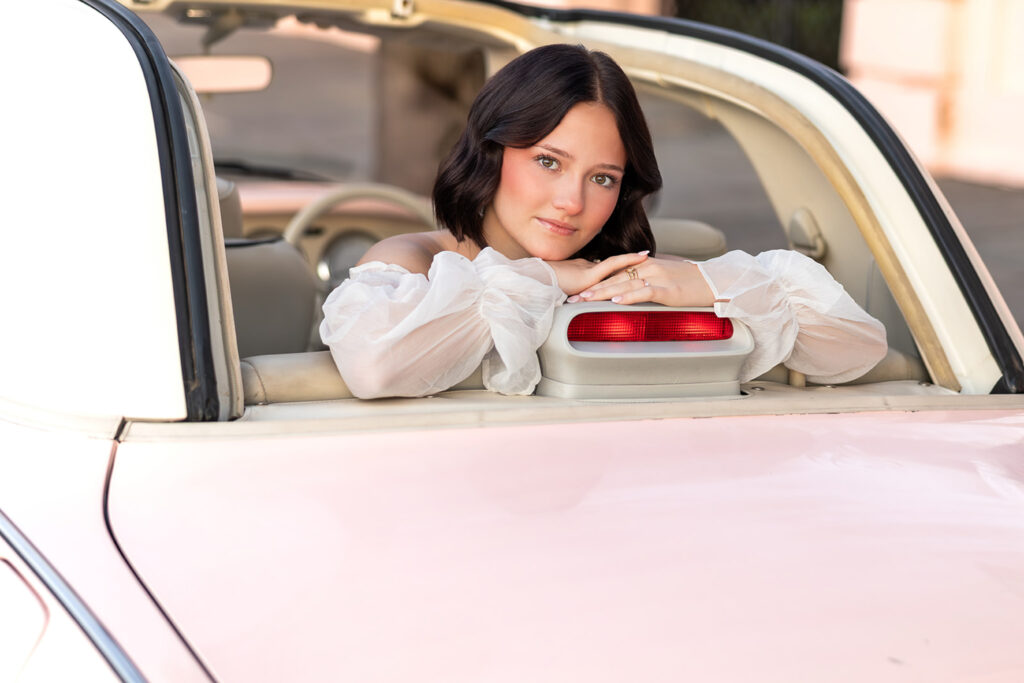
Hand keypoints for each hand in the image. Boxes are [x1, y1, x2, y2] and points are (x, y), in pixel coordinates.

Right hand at [546, 251, 649, 294]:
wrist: (533, 288)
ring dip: (632, 262)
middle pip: (612, 265)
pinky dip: (628, 261)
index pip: (604, 269)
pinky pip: (612, 265)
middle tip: (644, 258)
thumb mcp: (561, 296)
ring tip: (648, 258)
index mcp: (581, 274)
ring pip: (616, 264)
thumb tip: (579, 302)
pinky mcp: (588, 275)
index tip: (629, 265)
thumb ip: (574, 297)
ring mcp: (588, 271)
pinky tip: (642, 258)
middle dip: (628, 264)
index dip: (618, 266)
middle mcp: (586, 269)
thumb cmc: (541, 293)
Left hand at [567, 256, 716, 306]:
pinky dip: (629, 296)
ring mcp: (657, 277)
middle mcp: (648, 267)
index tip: (577, 290)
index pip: (614, 273)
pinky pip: (644, 292)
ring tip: (586, 300)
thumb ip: (643, 280)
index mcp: (645, 264)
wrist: (714, 282)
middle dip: (591, 289)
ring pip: (624, 284)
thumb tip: (627, 289)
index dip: (594, 282)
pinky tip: (617, 301)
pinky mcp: (668, 289)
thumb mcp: (662, 277)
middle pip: (614, 278)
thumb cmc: (689, 282)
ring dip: (603, 293)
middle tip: (572, 298)